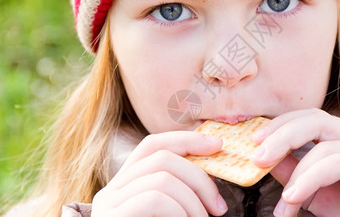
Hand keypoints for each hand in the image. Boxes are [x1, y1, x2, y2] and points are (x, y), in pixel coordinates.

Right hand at [91, 131, 227, 216]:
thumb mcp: (169, 213)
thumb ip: (179, 192)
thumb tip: (211, 168)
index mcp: (126, 184)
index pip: (153, 145)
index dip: (186, 140)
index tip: (218, 145)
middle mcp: (112, 189)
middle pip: (162, 157)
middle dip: (200, 177)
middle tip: (219, 208)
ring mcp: (109, 204)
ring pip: (162, 178)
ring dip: (193, 200)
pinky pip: (155, 198)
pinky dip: (180, 211)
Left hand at [251, 109, 339, 216]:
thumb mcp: (310, 191)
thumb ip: (290, 171)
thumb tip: (263, 156)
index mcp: (339, 140)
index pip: (308, 117)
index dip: (279, 124)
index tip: (253, 140)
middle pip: (315, 119)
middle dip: (281, 134)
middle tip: (257, 158)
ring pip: (324, 141)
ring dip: (295, 172)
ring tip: (283, 201)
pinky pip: (336, 162)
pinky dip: (309, 179)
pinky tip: (294, 198)